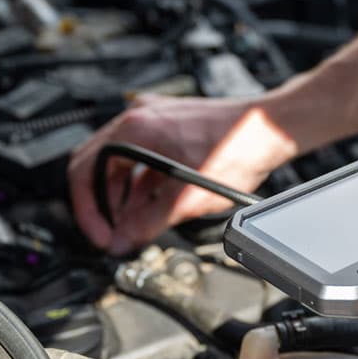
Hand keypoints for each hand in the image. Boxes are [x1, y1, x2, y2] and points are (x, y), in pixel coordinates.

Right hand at [68, 94, 295, 254]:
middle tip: (115, 234)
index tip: (101, 234)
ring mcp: (156, 120)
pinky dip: (144, 185)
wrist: (272, 128)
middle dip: (105, 205)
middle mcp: (140, 117)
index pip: (85, 171)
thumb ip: (149, 223)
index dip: (89, 210)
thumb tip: (122, 241)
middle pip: (99, 167)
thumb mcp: (188, 196)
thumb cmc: (239, 146)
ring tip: (136, 227)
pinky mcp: (172, 128)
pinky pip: (144, 160)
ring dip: (125, 198)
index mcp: (135, 128)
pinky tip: (153, 209)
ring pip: (123, 165)